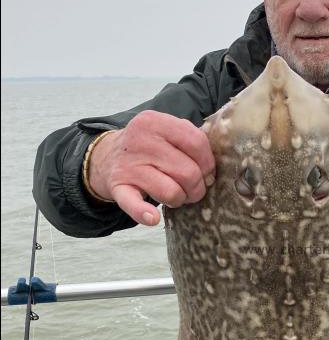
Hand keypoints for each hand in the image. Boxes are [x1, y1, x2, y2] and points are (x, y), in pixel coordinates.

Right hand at [87, 111, 215, 225]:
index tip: (207, 172)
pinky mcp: (118, 188)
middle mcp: (140, 141)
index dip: (208, 163)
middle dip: (197, 187)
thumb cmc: (148, 147)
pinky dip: (144, 213)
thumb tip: (212, 170)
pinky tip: (153, 217)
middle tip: (192, 188)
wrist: (106, 157)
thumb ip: (189, 140)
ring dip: (180, 199)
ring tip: (175, 195)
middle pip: (188, 172)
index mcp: (155, 122)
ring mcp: (128, 165)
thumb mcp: (164, 131)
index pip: (196, 142)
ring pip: (172, 192)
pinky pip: (134, 204)